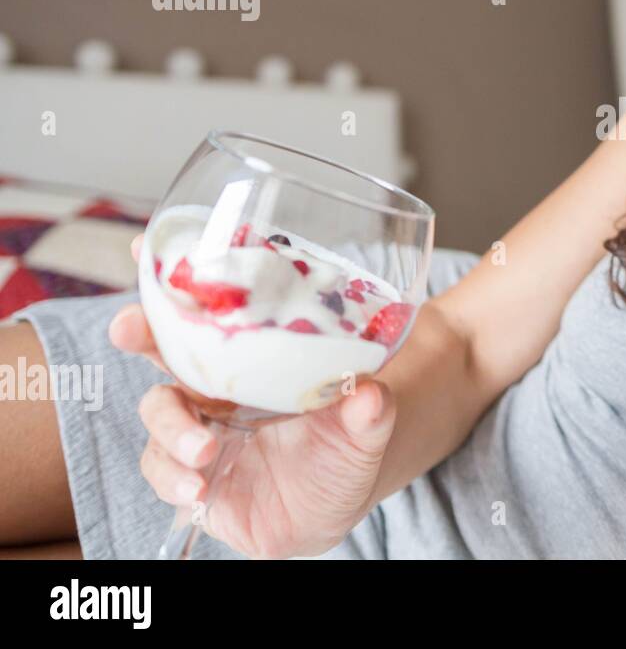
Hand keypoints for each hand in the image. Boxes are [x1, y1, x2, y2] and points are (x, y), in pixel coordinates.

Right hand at [110, 234, 396, 557]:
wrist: (335, 505)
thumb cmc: (344, 446)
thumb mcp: (366, 427)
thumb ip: (370, 413)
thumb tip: (371, 394)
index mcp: (253, 357)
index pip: (212, 309)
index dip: (178, 280)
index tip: (142, 246)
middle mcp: (216, 387)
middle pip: (163, 346)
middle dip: (140, 329)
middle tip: (129, 326)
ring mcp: (198, 430)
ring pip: (159, 412)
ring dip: (172, 427)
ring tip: (205, 450)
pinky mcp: (190, 476)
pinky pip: (161, 471)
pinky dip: (172, 478)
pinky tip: (196, 488)